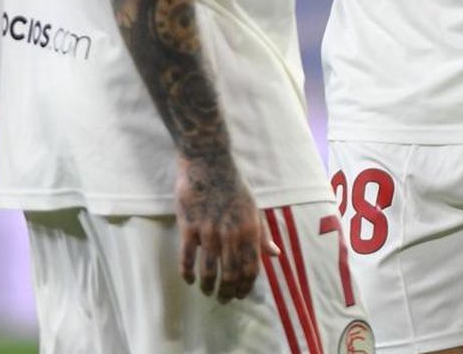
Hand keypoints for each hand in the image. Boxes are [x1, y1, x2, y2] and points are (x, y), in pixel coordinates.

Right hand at [175, 154, 268, 302]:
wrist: (208, 163)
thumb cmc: (233, 185)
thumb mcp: (254, 208)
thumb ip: (263, 234)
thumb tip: (275, 255)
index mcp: (250, 230)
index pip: (251, 268)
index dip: (246, 286)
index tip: (240, 295)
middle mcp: (231, 234)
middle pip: (231, 273)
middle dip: (227, 292)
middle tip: (223, 300)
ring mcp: (209, 231)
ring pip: (209, 270)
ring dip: (208, 286)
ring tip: (207, 292)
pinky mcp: (189, 227)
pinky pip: (187, 258)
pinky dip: (188, 273)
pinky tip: (189, 279)